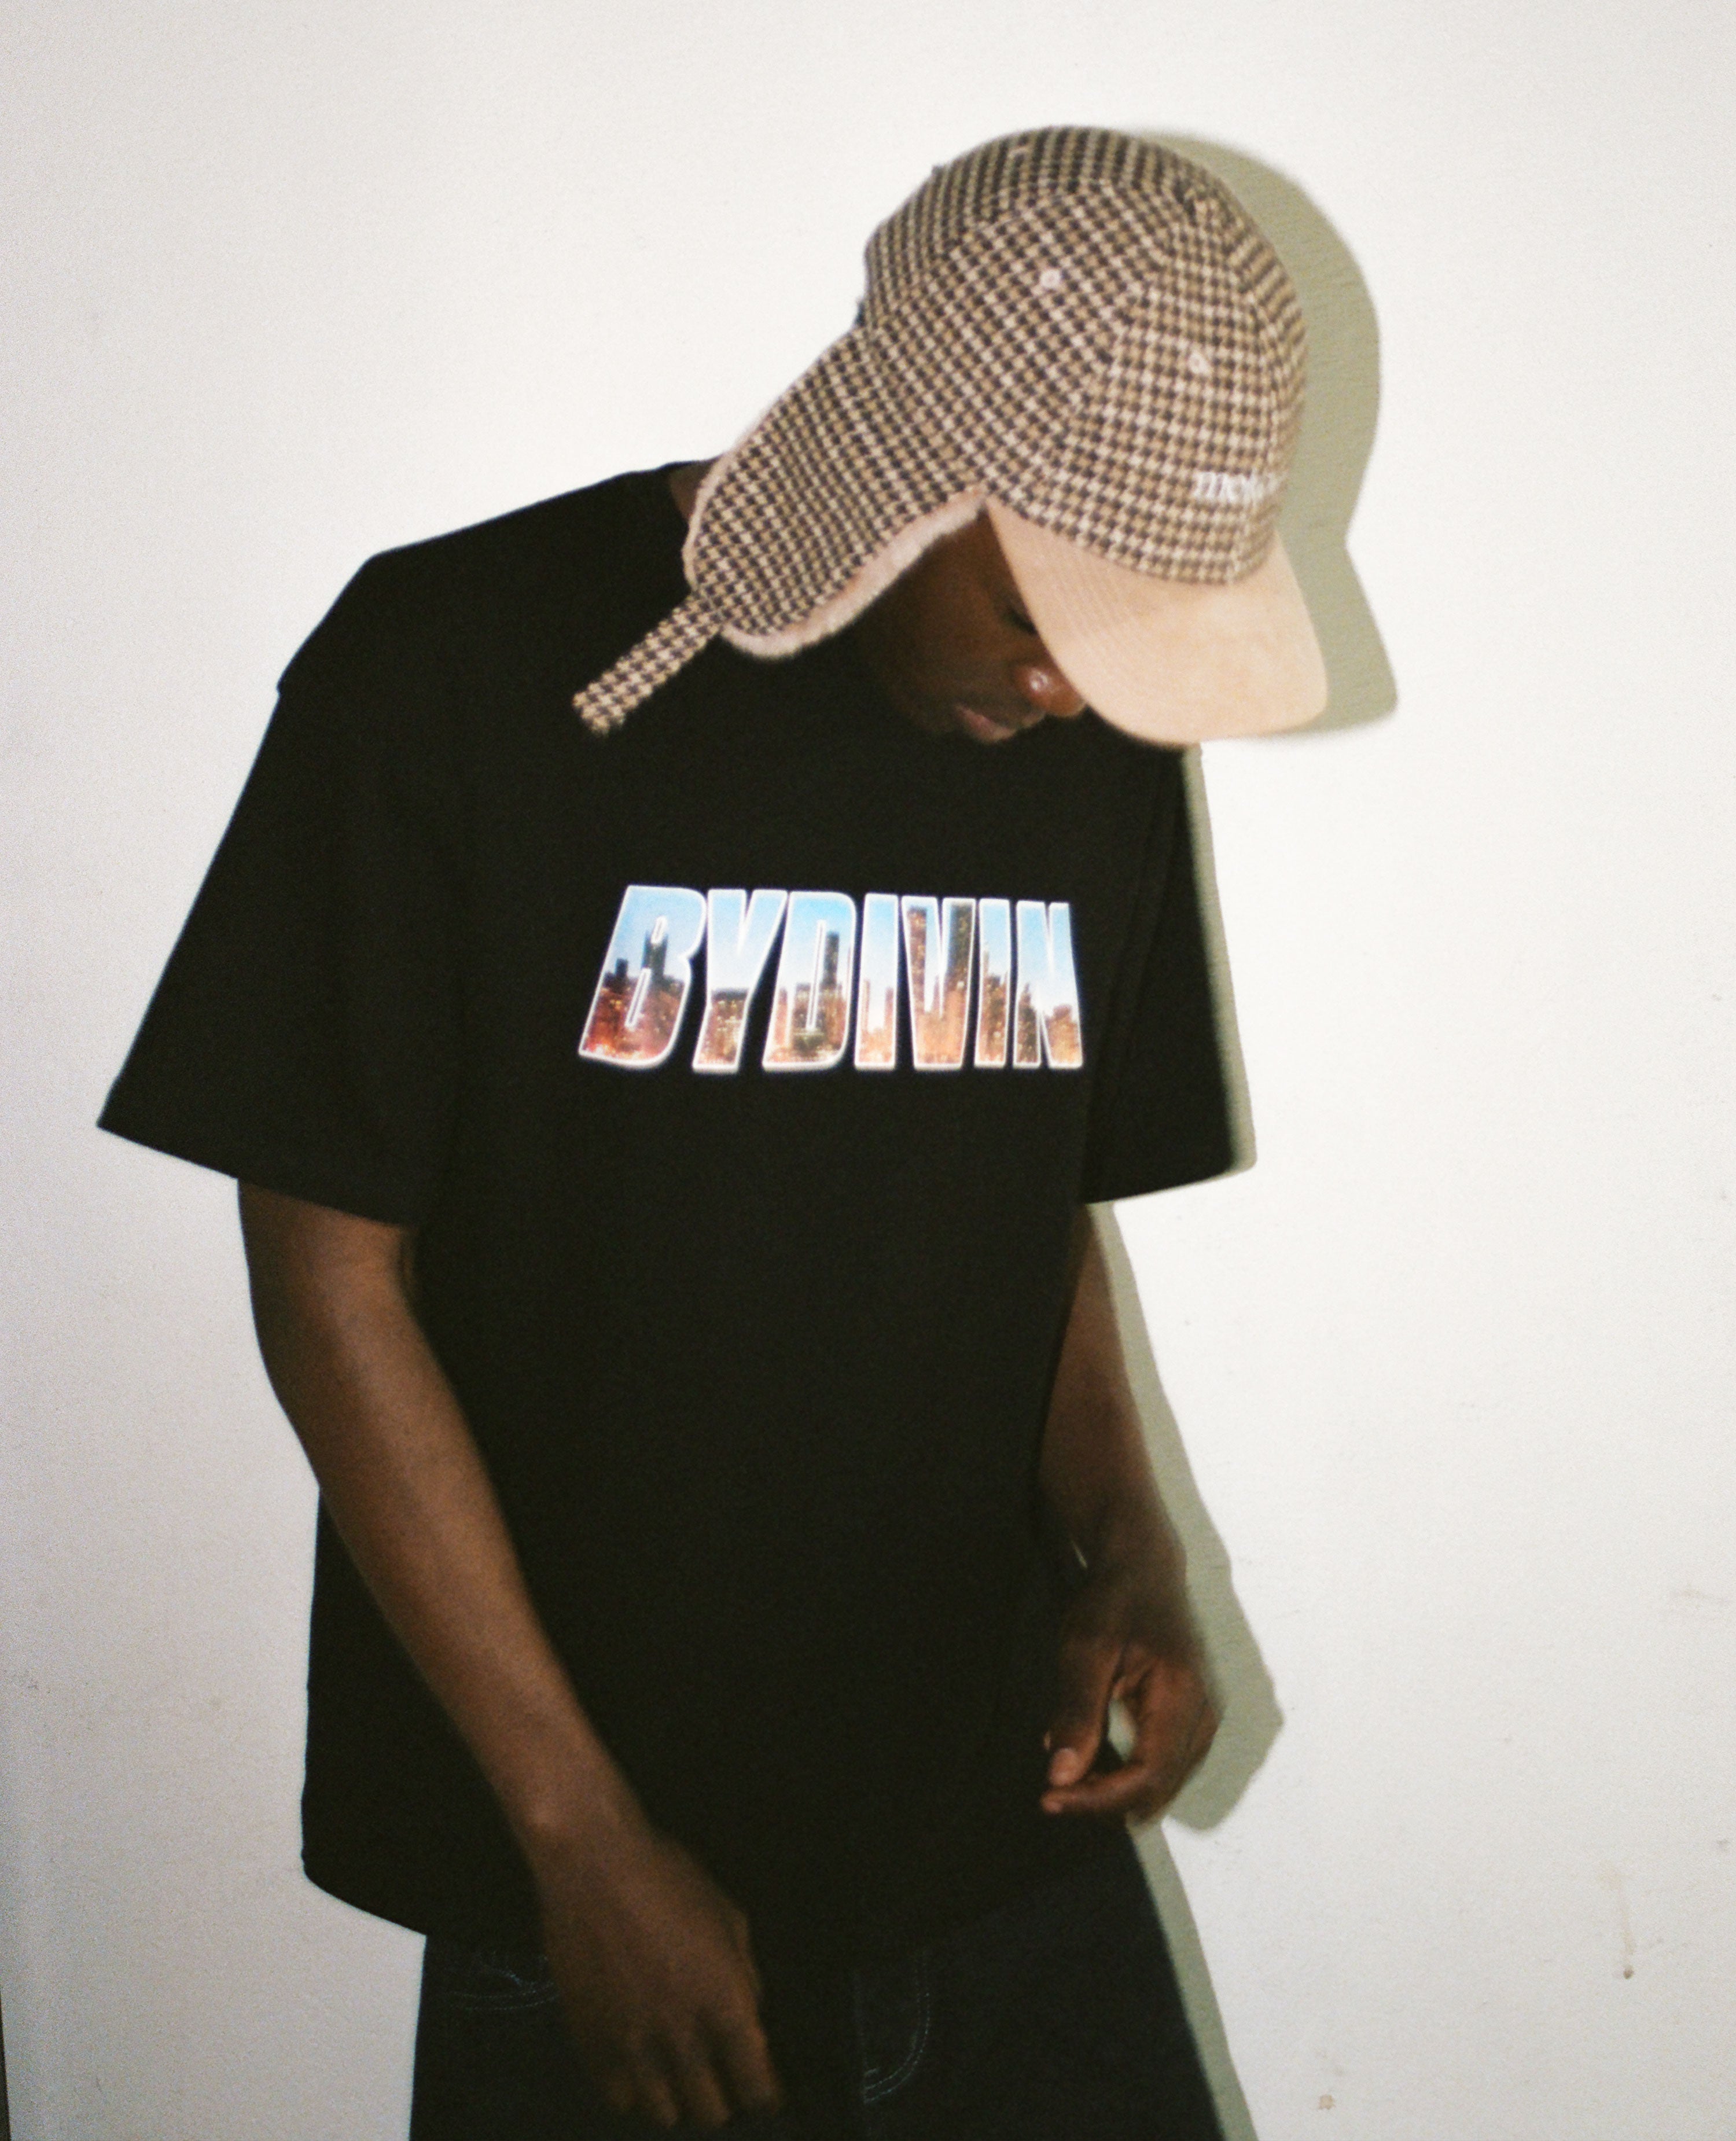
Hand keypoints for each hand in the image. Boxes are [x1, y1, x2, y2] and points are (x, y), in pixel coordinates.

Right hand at [532, 1810, 783, 2128]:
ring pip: (664, 2114)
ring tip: (679, 2077)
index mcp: (726, 2005)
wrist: (592, 1866)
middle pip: (712, 2111)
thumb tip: (750, 2015)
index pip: (757, 2086)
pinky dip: (634, 2090)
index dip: (766, 2094)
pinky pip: (619, 2098)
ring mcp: (632, 2048)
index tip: (765, 2090)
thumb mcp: (728, 1917)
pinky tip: (638, 2067)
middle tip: (721, 2078)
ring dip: (678, 2099)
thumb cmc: (668, 1878)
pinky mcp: (590, 2045)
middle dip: (724, 2099)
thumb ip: (743, 1975)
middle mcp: (682, 2039)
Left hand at [1040, 1550, 1217, 1824]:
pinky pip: (1161, 1768)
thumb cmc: (1115, 1602)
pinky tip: (1088, 1766)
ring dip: (1114, 1794)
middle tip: (1050, 1794)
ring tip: (1065, 1783)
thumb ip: (1076, 1711)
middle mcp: (1201, 1717)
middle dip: (1103, 1802)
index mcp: (1181, 1697)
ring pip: (1161, 1785)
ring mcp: (1200, 1721)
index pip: (1148, 1776)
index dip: (1099, 1799)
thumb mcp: (1084, 1647)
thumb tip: (1061, 1775)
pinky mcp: (1189, 1722)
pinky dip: (1125, 1779)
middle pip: (1157, 1789)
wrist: (1143, 1570)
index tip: (1051, 1798)